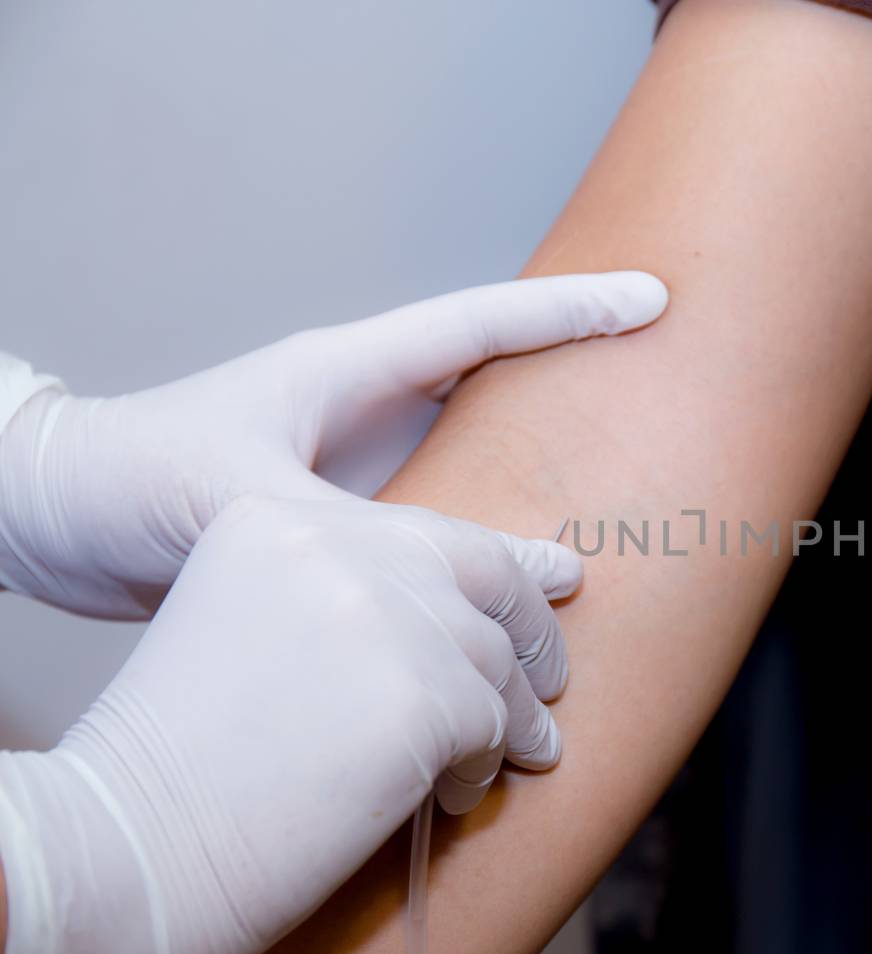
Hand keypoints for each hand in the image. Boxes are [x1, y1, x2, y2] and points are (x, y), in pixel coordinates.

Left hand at [0, 272, 664, 617]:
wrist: (54, 523)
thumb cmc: (128, 484)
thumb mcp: (244, 500)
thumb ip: (355, 534)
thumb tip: (468, 578)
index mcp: (344, 374)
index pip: (478, 326)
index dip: (569, 313)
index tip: (647, 300)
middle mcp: (360, 411)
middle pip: (492, 379)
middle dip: (575, 375)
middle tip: (659, 381)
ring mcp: (353, 467)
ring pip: (471, 457)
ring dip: (536, 473)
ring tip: (611, 499)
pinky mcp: (340, 524)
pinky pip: (436, 523)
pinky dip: (482, 543)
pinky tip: (516, 582)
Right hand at [0, 495, 580, 953]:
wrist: (122, 845)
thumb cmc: (175, 760)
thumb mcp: (246, 627)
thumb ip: (340, 599)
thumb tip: (461, 624)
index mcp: (278, 519)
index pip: (427, 531)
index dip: (506, 558)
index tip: (557, 573)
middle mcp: (338, 549)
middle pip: (483, 574)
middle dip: (531, 629)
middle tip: (553, 676)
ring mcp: (387, 618)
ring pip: (494, 660)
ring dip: (511, 717)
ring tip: (512, 754)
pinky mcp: (424, 697)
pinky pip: (494, 727)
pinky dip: (483, 766)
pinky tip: (452, 795)